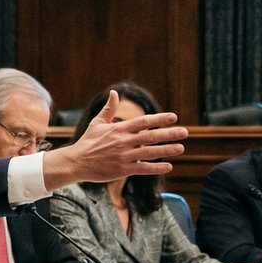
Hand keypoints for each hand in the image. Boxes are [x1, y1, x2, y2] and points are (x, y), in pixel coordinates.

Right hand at [41, 91, 186, 186]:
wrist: (76, 162)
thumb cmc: (88, 142)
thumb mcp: (97, 123)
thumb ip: (109, 109)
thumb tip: (114, 93)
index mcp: (119, 129)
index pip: (143, 122)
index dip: (159, 119)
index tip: (173, 117)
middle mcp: (123, 141)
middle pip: (150, 136)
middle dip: (169, 134)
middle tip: (185, 132)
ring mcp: (124, 156)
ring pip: (150, 152)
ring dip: (166, 150)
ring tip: (181, 148)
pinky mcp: (122, 169)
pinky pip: (143, 168)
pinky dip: (156, 167)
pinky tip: (168, 166)